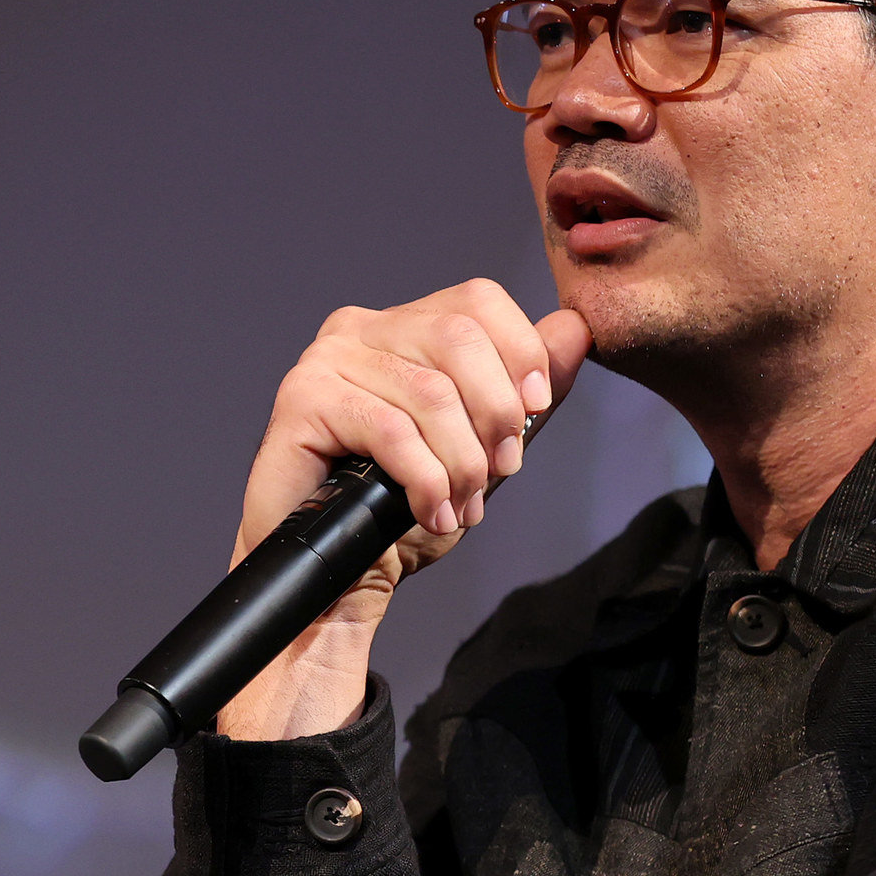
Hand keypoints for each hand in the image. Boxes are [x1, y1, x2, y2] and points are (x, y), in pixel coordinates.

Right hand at [219, 281, 590, 739]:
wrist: (341, 575)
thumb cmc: (401, 509)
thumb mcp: (482, 447)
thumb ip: (524, 391)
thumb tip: (575, 329)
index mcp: (402, 327)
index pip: (476, 300)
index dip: (520, 350)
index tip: (537, 409)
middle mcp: (359, 329)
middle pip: (457, 335)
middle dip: (496, 410)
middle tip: (501, 470)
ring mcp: (326, 361)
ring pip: (428, 392)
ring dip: (462, 461)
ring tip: (463, 505)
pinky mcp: (301, 400)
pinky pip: (390, 430)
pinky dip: (426, 480)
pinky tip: (431, 513)